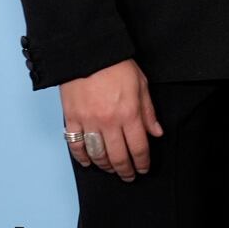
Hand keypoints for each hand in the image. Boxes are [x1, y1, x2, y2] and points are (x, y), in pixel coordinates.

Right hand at [61, 59, 163, 180]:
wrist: (87, 51)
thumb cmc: (117, 64)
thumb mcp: (141, 84)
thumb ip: (148, 111)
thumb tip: (156, 133)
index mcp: (129, 113)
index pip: (138, 147)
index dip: (142, 162)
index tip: (144, 169)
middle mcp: (109, 121)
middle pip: (118, 156)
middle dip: (125, 170)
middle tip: (129, 176)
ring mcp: (88, 121)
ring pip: (97, 155)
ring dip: (106, 166)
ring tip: (111, 169)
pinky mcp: (72, 118)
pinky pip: (75, 144)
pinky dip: (81, 157)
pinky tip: (88, 162)